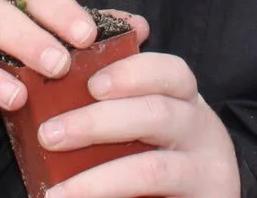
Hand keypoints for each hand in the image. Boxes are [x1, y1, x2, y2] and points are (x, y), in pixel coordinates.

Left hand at [38, 46, 239, 197]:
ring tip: (57, 192)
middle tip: (49, 134)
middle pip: (157, 113)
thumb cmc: (156, 162)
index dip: (131, 73)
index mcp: (185, 101)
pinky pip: (153, 196)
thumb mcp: (143, 127)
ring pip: (152, 168)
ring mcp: (207, 169)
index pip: (170, 71)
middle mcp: (202, 129)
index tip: (91, 84)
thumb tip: (58, 84)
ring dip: (97, 178)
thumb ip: (114, 105)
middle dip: (97, 122)